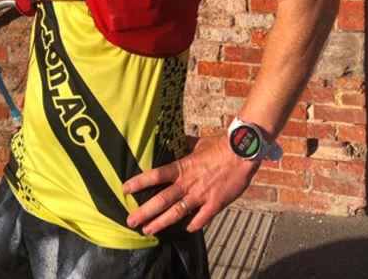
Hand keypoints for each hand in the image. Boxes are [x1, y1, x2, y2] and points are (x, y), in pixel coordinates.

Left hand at [123, 135, 258, 234]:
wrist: (242, 151)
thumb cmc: (221, 145)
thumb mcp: (199, 143)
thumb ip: (185, 145)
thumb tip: (176, 137)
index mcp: (183, 167)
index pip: (156, 175)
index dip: (139, 182)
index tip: (125, 188)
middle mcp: (188, 183)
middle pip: (162, 199)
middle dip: (144, 211)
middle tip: (130, 220)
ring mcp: (201, 195)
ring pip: (177, 212)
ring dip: (161, 222)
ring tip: (148, 230)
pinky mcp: (215, 203)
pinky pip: (201, 219)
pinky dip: (192, 225)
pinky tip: (185, 229)